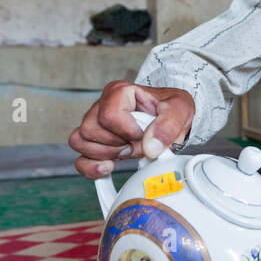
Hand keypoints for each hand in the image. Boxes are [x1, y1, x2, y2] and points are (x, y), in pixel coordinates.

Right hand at [69, 82, 194, 179]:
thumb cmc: (172, 109)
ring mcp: (94, 124)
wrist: (172, 121)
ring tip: (127, 151)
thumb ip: (168, 125)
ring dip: (105, 154)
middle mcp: (102, 105)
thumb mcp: (180, 109)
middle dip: (117, 144)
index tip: (144, 134)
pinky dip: (92, 168)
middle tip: (136, 143)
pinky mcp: (94, 143)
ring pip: (80, 142)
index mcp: (119, 92)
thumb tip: (150, 147)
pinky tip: (110, 167)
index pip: (110, 116)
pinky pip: (80, 159)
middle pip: (90, 130)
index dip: (128, 132)